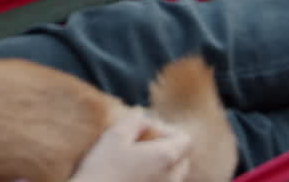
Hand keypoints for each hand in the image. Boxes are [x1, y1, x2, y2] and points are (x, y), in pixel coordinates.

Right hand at [70, 110, 191, 181]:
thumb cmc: (103, 169)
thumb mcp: (115, 136)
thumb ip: (134, 121)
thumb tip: (142, 113)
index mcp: (167, 157)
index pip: (185, 139)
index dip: (167, 130)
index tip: (145, 131)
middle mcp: (172, 178)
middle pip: (182, 158)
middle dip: (165, 147)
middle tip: (139, 143)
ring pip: (173, 175)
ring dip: (159, 163)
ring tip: (133, 160)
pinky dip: (153, 178)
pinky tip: (129, 177)